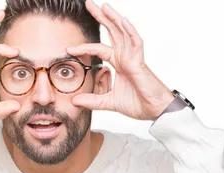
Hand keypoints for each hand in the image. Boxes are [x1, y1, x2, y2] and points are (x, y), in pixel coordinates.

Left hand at [66, 0, 174, 120]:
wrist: (154, 110)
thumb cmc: (138, 103)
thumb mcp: (108, 102)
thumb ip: (92, 101)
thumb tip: (74, 102)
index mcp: (119, 63)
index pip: (98, 49)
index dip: (84, 48)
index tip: (69, 49)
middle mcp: (125, 56)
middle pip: (111, 31)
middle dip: (101, 17)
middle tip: (88, 4)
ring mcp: (133, 57)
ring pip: (123, 32)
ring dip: (114, 18)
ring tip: (104, 6)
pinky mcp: (140, 62)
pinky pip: (135, 42)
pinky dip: (130, 31)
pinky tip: (123, 20)